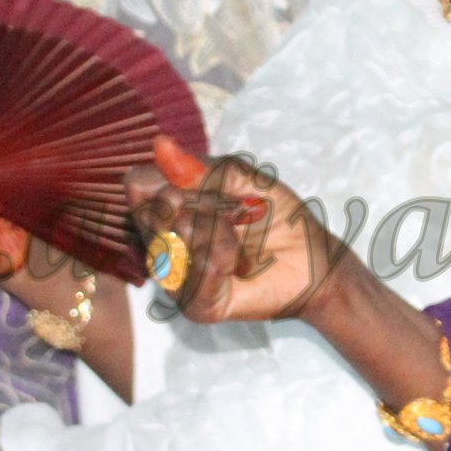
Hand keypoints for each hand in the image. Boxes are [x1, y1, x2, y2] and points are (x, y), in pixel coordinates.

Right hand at [122, 135, 344, 324]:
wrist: (312, 260)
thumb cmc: (277, 216)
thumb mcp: (245, 178)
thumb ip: (203, 166)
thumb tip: (161, 145)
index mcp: (169, 209)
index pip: (138, 186)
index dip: (168, 180)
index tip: (205, 185)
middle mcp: (164, 243)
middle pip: (151, 215)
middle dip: (198, 205)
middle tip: (231, 213)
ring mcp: (177, 278)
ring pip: (172, 244)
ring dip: (214, 231)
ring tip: (238, 235)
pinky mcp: (197, 306)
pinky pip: (196, 275)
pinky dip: (221, 259)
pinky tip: (237, 262)